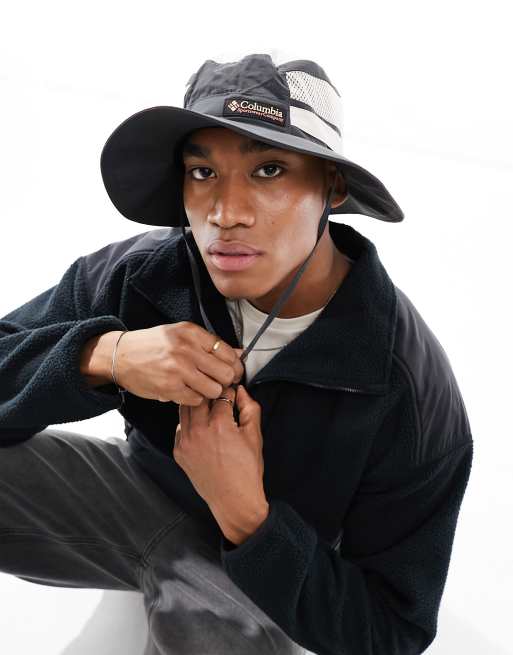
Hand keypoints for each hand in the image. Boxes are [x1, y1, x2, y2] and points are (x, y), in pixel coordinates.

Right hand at [112, 322, 244, 404]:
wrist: (120, 355)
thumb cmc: (153, 345)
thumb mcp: (181, 334)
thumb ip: (209, 343)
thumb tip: (239, 354)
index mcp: (191, 333)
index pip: (227, 352)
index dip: (235, 365)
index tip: (233, 370)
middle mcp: (186, 350)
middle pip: (225, 373)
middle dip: (227, 380)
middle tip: (221, 382)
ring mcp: (178, 370)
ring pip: (214, 390)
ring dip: (212, 391)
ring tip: (204, 387)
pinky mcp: (169, 388)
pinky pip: (196, 400)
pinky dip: (196, 398)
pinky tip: (189, 391)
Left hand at [174, 384, 268, 540]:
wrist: (234, 500)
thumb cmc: (247, 470)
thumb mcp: (255, 435)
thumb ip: (250, 407)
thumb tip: (241, 391)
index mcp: (220, 425)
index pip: (221, 394)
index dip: (229, 390)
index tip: (232, 391)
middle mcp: (199, 431)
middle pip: (199, 398)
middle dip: (210, 394)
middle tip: (219, 396)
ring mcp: (186, 442)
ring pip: (185, 410)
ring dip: (197, 406)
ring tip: (208, 409)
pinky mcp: (179, 452)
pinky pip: (180, 427)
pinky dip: (189, 423)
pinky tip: (201, 427)